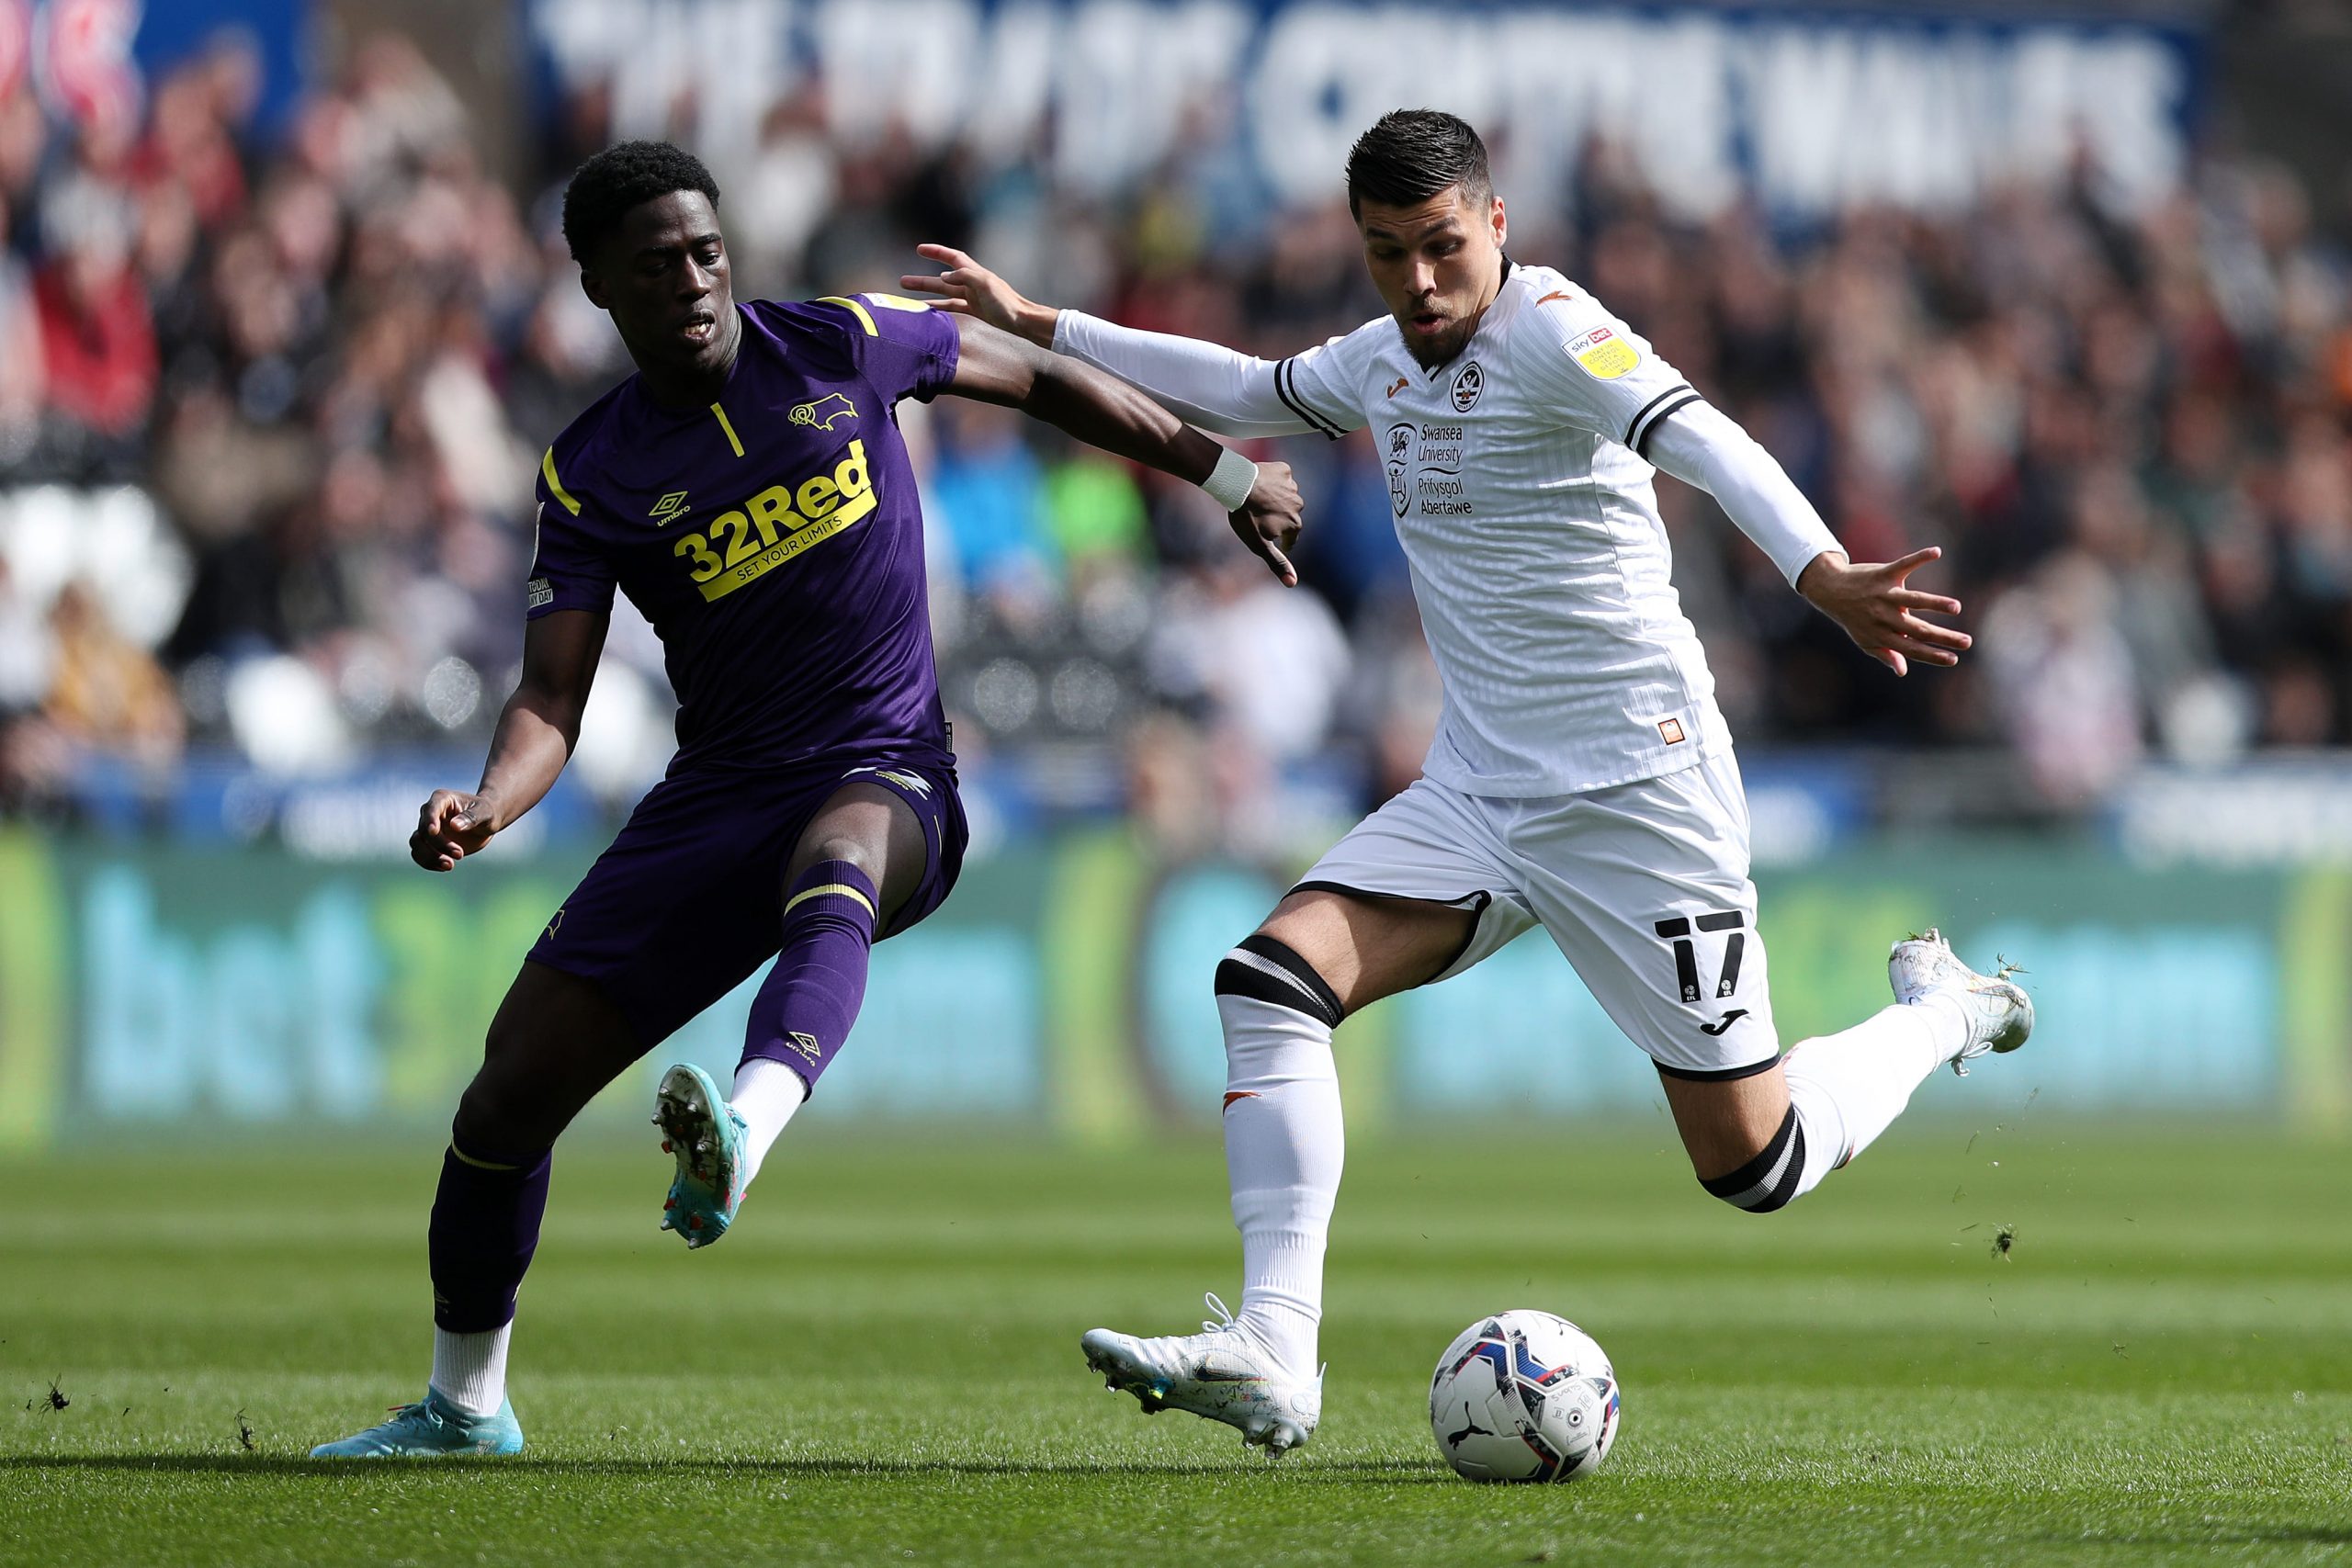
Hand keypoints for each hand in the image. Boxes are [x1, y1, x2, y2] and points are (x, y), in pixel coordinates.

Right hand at [411, 788, 499, 871]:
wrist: (486, 822)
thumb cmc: (487, 812)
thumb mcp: (485, 812)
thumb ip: (471, 817)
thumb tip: (454, 825)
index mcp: (442, 799)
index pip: (430, 809)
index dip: (429, 820)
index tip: (433, 832)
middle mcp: (430, 813)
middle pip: (424, 830)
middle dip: (439, 845)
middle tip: (459, 854)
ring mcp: (428, 828)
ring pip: (416, 843)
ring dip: (429, 857)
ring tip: (450, 866)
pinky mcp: (429, 843)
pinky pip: (419, 854)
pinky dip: (428, 863)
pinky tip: (444, 867)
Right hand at [899, 245, 1056, 346]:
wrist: (1024, 323)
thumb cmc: (1007, 304)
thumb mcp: (986, 285)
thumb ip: (965, 277)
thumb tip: (943, 276)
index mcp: (975, 274)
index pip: (952, 258)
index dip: (936, 252)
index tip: (919, 249)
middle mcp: (972, 285)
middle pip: (943, 280)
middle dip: (923, 281)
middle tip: (903, 282)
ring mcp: (973, 300)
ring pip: (945, 297)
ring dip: (928, 298)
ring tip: (909, 302)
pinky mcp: (976, 314)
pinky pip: (953, 311)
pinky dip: (940, 312)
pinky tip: (929, 316)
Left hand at [1230, 461, 1304, 586]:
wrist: (1237, 484)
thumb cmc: (1246, 517)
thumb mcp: (1259, 544)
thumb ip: (1277, 562)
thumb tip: (1293, 583)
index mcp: (1295, 524)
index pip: (1290, 537)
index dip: (1281, 540)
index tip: (1271, 538)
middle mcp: (1299, 505)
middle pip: (1289, 515)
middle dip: (1277, 517)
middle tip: (1259, 516)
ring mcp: (1292, 486)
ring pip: (1285, 496)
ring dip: (1275, 498)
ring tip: (1258, 499)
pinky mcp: (1284, 469)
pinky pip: (1281, 477)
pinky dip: (1273, 481)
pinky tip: (1260, 483)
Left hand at [1795, 547, 1970, 675]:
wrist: (1829, 589)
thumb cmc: (1852, 617)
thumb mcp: (1864, 640)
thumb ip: (1884, 654)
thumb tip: (1902, 671)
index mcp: (1881, 634)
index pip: (1911, 649)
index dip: (1932, 656)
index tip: (1954, 660)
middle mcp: (1883, 616)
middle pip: (1918, 629)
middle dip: (1943, 637)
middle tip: (1968, 642)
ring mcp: (1884, 594)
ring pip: (1913, 600)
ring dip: (1935, 603)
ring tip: (1956, 608)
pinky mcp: (1884, 573)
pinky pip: (1904, 564)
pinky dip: (1920, 557)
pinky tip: (1937, 552)